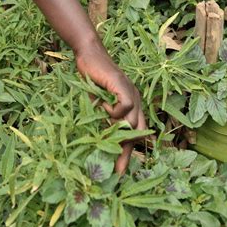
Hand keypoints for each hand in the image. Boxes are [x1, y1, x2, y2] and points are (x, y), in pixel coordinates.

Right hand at [75, 40, 146, 172]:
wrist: (88, 55)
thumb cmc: (92, 78)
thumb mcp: (98, 103)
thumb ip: (103, 118)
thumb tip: (101, 142)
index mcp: (132, 104)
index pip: (136, 134)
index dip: (128, 152)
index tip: (119, 171)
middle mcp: (136, 99)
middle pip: (138, 132)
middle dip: (127, 152)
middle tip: (116, 169)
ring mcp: (131, 92)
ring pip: (133, 122)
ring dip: (119, 133)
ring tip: (106, 139)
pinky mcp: (123, 85)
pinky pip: (125, 106)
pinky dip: (114, 112)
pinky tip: (103, 108)